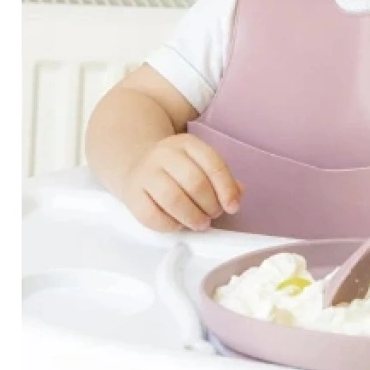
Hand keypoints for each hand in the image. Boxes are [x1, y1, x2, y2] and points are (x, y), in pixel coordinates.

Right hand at [121, 134, 242, 231]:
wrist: (137, 164)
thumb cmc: (177, 170)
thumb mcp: (200, 164)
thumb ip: (221, 179)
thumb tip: (238, 195)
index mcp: (187, 144)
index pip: (212, 164)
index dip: (226, 188)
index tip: (233, 207)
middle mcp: (164, 154)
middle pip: (194, 182)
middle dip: (210, 205)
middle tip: (213, 215)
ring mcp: (146, 173)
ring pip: (173, 198)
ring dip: (192, 217)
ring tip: (200, 223)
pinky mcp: (132, 194)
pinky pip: (152, 215)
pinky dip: (170, 225)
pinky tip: (178, 224)